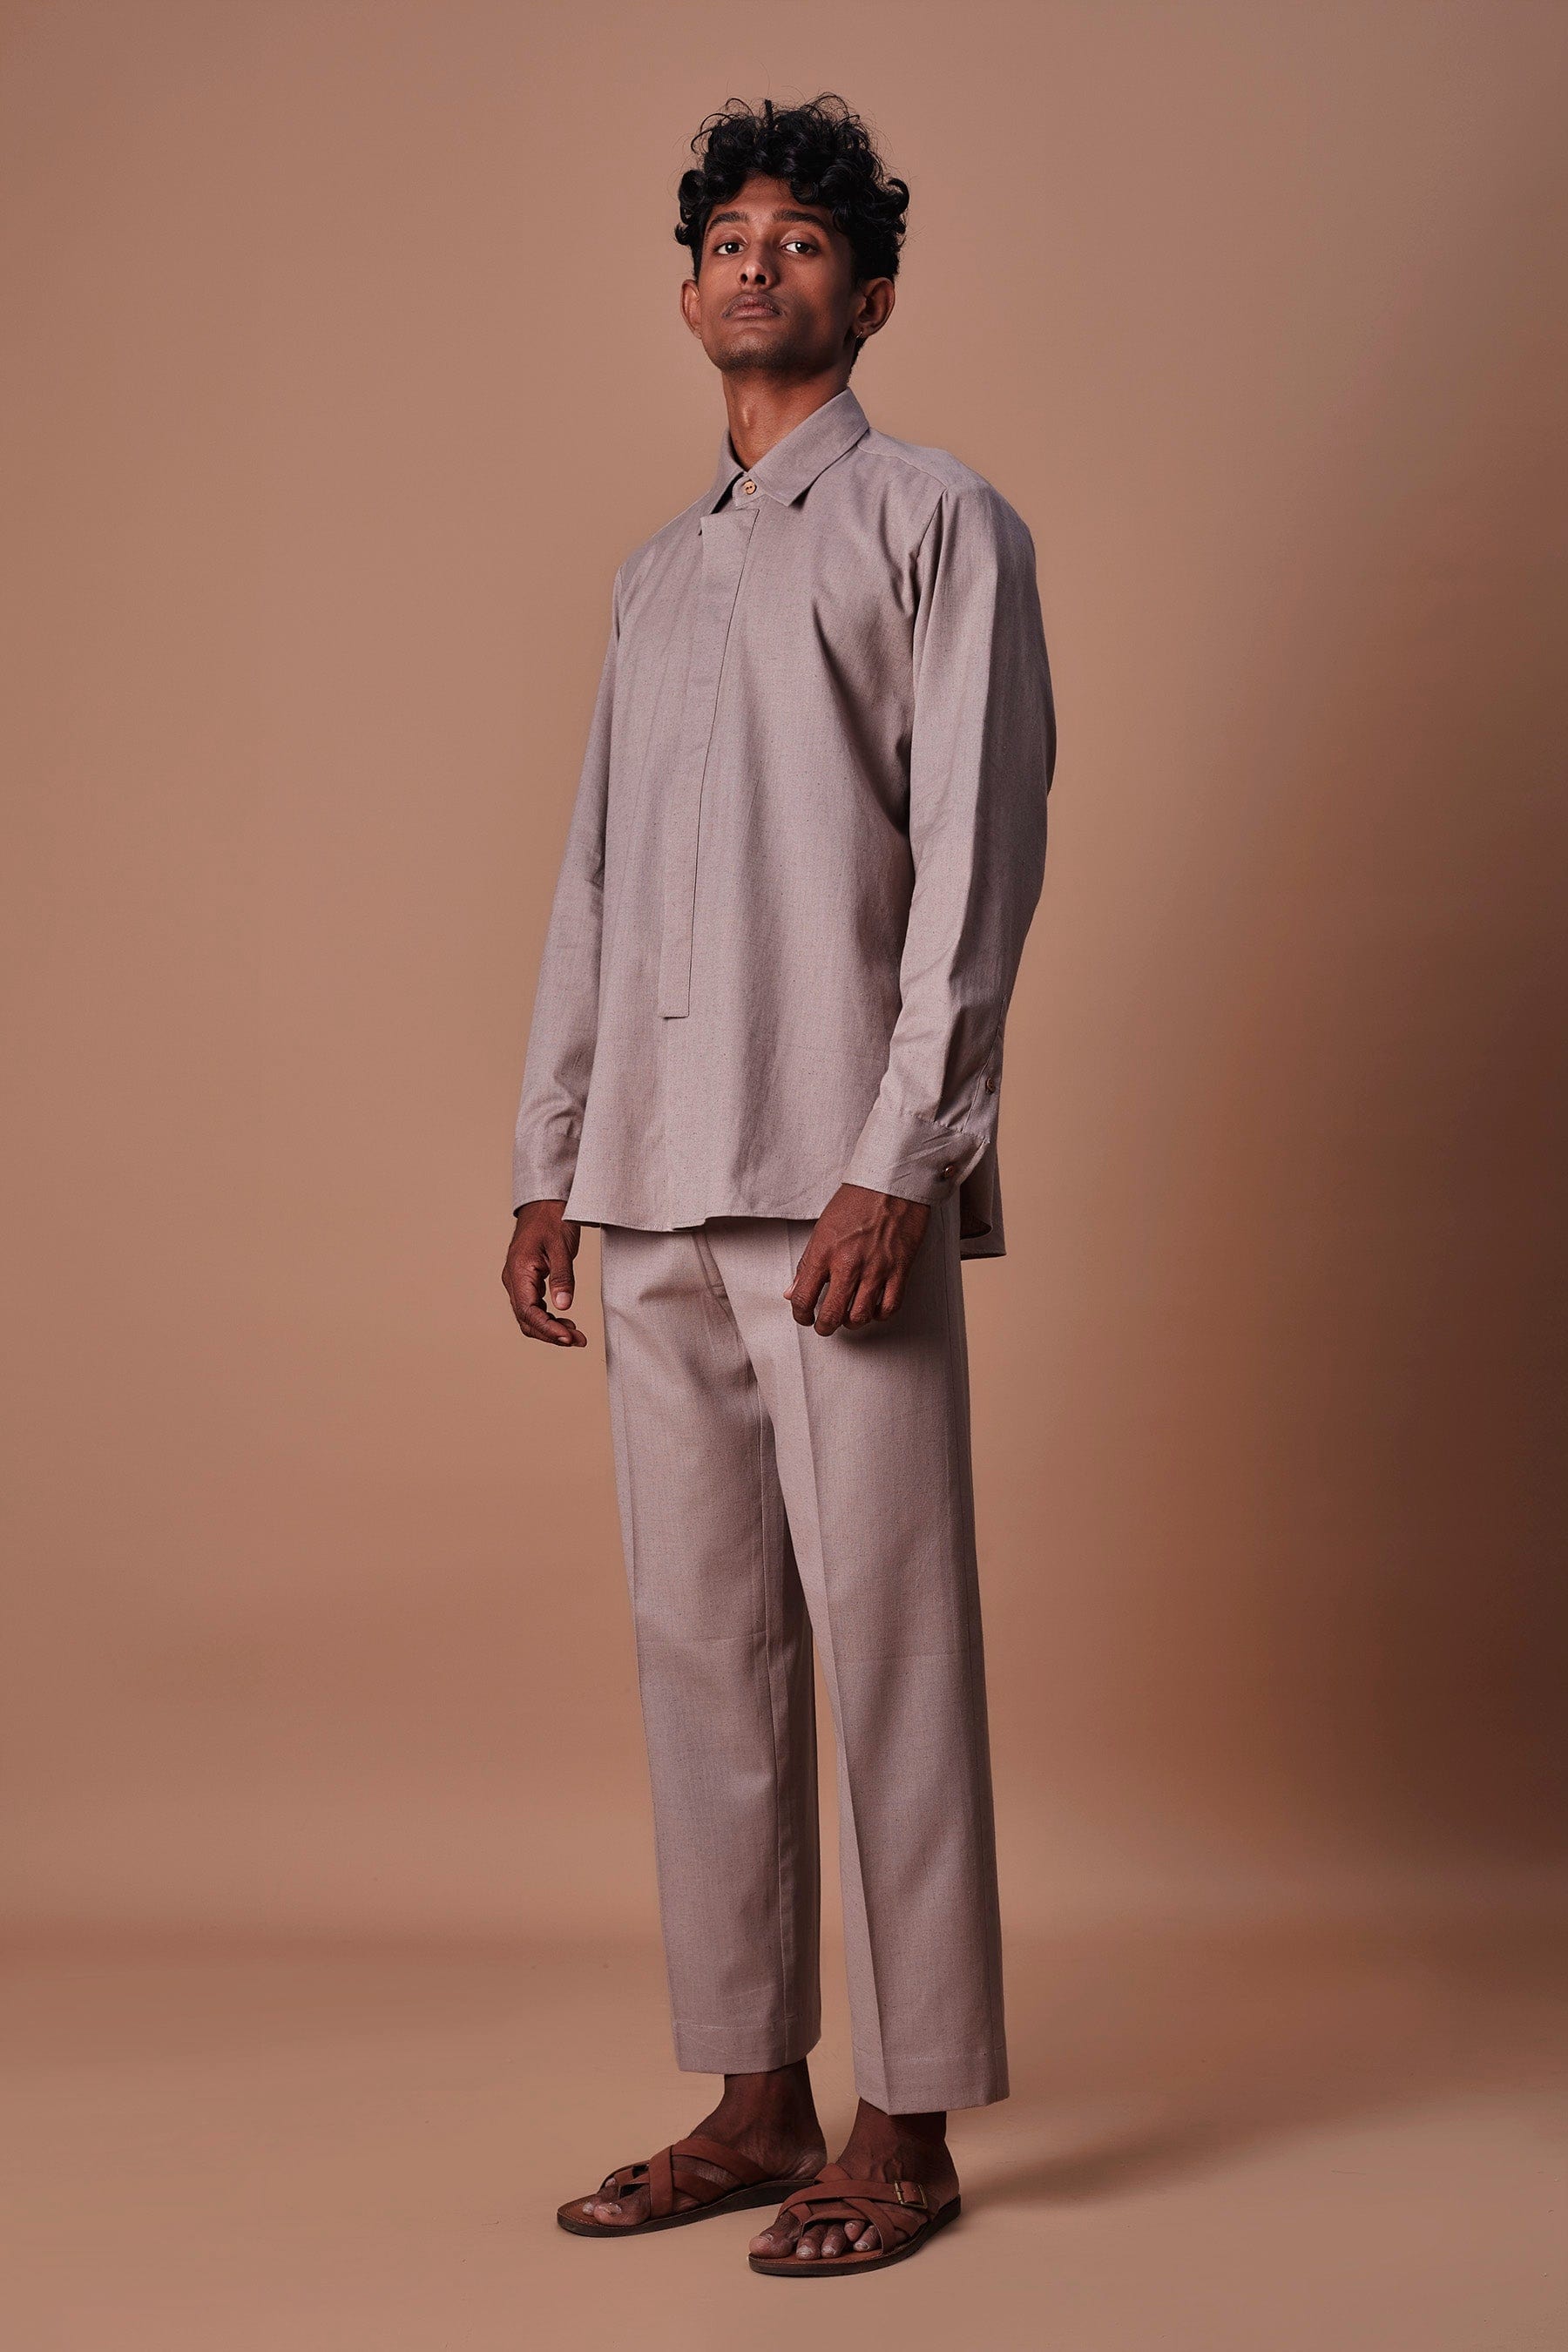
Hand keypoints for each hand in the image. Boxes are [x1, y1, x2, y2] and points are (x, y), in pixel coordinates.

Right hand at [503, 1200, 586, 1346]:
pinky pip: (532, 1307)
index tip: (569, 1339)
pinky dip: (548, 1318)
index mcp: (518, 1271)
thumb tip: (563, 1306)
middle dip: (551, 1334)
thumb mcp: (562, 1247)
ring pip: (528, 1316)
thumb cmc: (553, 1219)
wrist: (545, 1202)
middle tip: (578, 1341)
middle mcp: (513, 1279)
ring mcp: (517, 1280)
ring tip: (576, 1335)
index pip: (528, 1311)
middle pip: (526, 1319)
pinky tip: (566, 1321)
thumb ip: (563, 1277)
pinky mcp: (526, 1280)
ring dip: (550, 1329)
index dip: (548, 1329)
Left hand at [785, 1183, 930, 1335]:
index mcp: (824, 1252)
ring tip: (849, 1316)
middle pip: (832, 1315)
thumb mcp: (822, 1228)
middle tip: (825, 1325)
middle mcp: (849, 1263)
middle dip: (825, 1327)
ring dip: (852, 1322)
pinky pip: (890, 1306)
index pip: (804, 1297)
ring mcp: (876, 1268)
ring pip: (861, 1316)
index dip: (801, 1314)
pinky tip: (875, 1308)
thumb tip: (794, 1289)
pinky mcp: (899, 1269)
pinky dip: (880, 1314)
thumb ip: (807, 1263)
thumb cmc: (858, 1199)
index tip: (804, 1316)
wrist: (890, 1182)